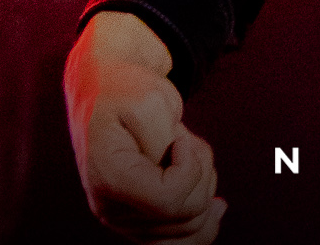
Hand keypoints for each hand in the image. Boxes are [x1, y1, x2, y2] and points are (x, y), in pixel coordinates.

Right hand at [64, 11, 225, 242]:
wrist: (102, 91)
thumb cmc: (126, 89)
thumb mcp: (149, 100)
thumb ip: (166, 140)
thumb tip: (185, 181)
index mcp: (107, 177)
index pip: (168, 198)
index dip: (189, 164)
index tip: (179, 133)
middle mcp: (110, 208)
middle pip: (186, 214)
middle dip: (201, 171)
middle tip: (184, 138)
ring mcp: (123, 220)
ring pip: (191, 227)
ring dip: (203, 184)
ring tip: (185, 152)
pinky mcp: (137, 223)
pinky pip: (179, 243)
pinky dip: (204, 226)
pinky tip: (217, 208)